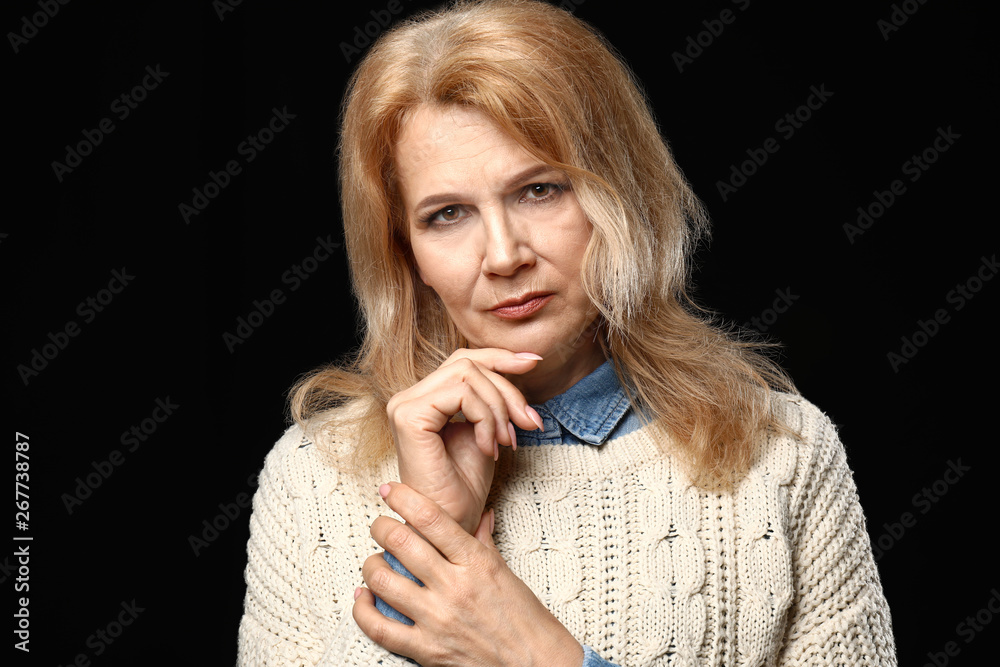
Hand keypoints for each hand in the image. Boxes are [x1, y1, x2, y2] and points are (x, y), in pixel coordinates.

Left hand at [354, 483, 583, 666]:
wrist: (536, 663)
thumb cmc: (523, 618)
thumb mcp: (505, 572)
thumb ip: (483, 542)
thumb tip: (480, 514)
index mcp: (474, 562)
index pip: (430, 518)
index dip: (403, 498)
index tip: (389, 490)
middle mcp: (453, 587)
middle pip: (401, 543)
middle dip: (381, 527)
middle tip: (379, 525)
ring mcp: (437, 619)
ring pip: (383, 581)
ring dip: (371, 566)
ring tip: (374, 563)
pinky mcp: (427, 650)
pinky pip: (380, 629)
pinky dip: (363, 611)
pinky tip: (363, 599)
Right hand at [386, 349, 543, 534]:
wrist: (452, 526)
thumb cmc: (466, 487)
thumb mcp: (488, 430)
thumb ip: (496, 397)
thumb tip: (526, 360)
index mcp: (424, 398)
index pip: (463, 360)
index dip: (500, 357)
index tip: (535, 361)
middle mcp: (408, 397)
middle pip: (468, 364)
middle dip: (507, 390)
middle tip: (528, 423)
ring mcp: (405, 405)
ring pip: (467, 375)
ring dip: (498, 409)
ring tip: (505, 442)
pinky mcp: (409, 416)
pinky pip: (461, 395)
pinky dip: (485, 418)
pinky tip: (489, 447)